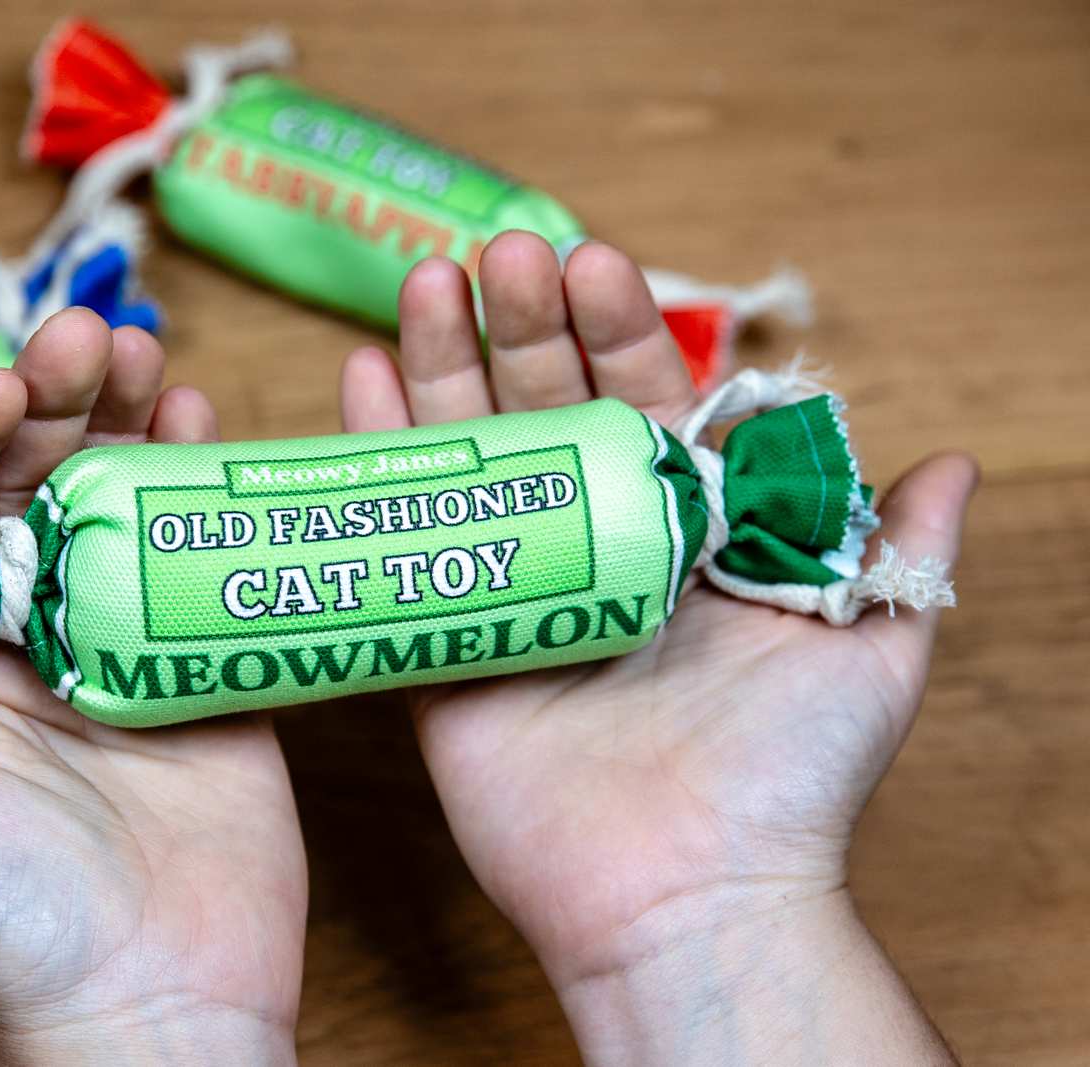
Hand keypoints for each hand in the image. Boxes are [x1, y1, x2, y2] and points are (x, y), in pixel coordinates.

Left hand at [0, 310, 306, 1065]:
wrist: (152, 1003)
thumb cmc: (5, 923)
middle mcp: (24, 633)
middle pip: (32, 487)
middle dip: (53, 401)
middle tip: (86, 336)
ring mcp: (119, 640)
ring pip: (114, 503)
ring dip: (123, 419)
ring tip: (140, 350)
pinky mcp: (202, 663)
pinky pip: (197, 557)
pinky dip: (199, 486)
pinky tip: (199, 421)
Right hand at [340, 234, 974, 1063]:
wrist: (688, 894)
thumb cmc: (787, 779)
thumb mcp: (868, 648)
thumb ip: (894, 549)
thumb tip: (952, 462)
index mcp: (683, 532)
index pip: (644, 399)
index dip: (618, 328)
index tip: (590, 260)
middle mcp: (592, 544)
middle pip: (545, 408)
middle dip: (521, 326)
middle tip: (496, 254)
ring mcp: (509, 584)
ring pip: (467, 452)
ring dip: (440, 363)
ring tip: (425, 283)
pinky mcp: (442, 640)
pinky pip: (402, 538)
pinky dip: (377, 456)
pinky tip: (363, 376)